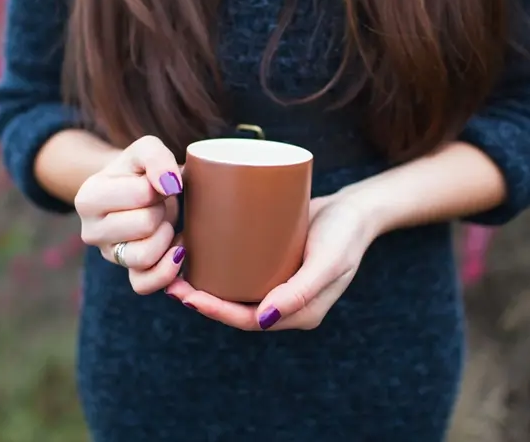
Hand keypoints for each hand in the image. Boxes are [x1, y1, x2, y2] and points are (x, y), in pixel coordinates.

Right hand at [75, 135, 185, 294]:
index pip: (141, 194)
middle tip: (160, 204)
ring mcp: (108, 256)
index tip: (159, 183)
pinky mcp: (127, 275)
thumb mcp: (145, 150)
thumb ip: (156, 157)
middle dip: (162, 211)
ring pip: (144, 257)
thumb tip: (170, 185)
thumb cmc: (140, 171)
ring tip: (165, 223)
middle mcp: (90, 232)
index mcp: (88, 197)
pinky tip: (178, 251)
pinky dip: (168, 271)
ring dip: (166, 238)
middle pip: (145, 225)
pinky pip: (145, 285)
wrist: (136, 192)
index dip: (161, 186)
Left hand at [165, 188, 381, 329]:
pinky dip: (219, 265)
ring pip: (235, 288)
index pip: (248, 321)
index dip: (216, 312)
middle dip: (203, 298)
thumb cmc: (346, 233)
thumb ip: (301, 290)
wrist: (357, 207)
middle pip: (236, 306)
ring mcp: (279, 281)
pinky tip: (198, 251)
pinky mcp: (274, 261)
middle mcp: (285, 302)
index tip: (189, 296)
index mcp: (298, 313)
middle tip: (172, 282)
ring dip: (206, 282)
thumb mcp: (329, 261)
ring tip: (178, 267)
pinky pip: (242, 269)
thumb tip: (263, 318)